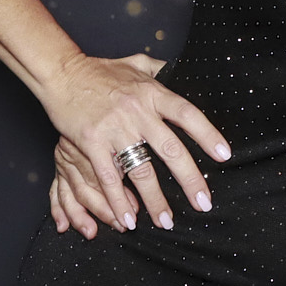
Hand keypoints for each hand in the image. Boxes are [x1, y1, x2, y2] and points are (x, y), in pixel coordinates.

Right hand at [41, 51, 229, 230]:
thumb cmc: (100, 70)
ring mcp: (114, 128)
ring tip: (167, 221)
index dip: (207, 134)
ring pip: (141, 170)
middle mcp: (137, 111)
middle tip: (203, 203)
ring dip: (155, 200)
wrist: (62, 73)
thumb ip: (160, 70)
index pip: (187, 113)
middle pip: (170, 149)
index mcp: (152, 92)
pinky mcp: (91, 142)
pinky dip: (118, 201)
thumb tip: (183, 70)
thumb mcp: (136, 63)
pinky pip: (109, 178)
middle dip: (189, 179)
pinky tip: (128, 218)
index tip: (223, 155)